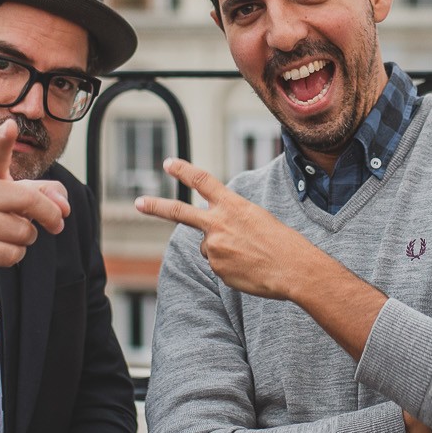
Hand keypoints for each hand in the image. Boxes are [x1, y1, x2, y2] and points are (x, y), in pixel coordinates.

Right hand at [0, 118, 70, 277]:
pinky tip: (0, 248)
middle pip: (28, 200)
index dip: (3, 140)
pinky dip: (16, 255)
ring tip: (11, 234)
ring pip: (23, 233)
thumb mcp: (17, 196)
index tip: (10, 126)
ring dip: (27, 239)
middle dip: (50, 216)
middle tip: (55, 223)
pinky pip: (12, 254)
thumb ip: (47, 193)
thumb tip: (63, 208)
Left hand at [133, 159, 315, 299]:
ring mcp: (214, 247)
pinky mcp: (216, 268)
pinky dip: (231, 267)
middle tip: (138, 202)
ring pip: (208, 247)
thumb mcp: (257, 218)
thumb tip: (209, 239)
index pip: (202, 181)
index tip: (168, 163)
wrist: (293, 269)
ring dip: (224, 251)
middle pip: (179, 212)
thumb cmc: (282, 242)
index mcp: (232, 205)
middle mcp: (218, 224)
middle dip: (155, 206)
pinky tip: (249, 267)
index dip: (183, 170)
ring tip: (250, 255)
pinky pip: (218, 265)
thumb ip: (229, 220)